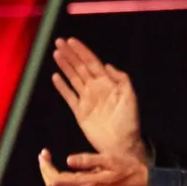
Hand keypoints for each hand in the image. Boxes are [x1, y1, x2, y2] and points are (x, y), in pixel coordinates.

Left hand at [38, 148, 149, 185]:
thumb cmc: (131, 170)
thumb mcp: (110, 158)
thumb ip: (88, 160)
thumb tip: (68, 160)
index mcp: (89, 184)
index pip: (56, 179)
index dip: (46, 167)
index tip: (44, 154)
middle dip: (46, 171)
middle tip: (44, 157)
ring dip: (52, 180)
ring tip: (51, 166)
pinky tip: (65, 178)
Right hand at [49, 37, 144, 158]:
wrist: (122, 145)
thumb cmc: (129, 122)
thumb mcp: (130, 97)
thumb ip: (121, 79)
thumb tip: (107, 65)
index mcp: (108, 83)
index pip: (92, 62)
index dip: (82, 51)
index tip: (70, 41)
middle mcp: (96, 89)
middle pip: (80, 67)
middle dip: (70, 54)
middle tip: (58, 41)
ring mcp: (87, 99)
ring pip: (73, 78)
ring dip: (64, 66)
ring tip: (56, 54)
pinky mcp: (80, 112)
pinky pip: (69, 96)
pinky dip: (62, 86)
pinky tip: (55, 77)